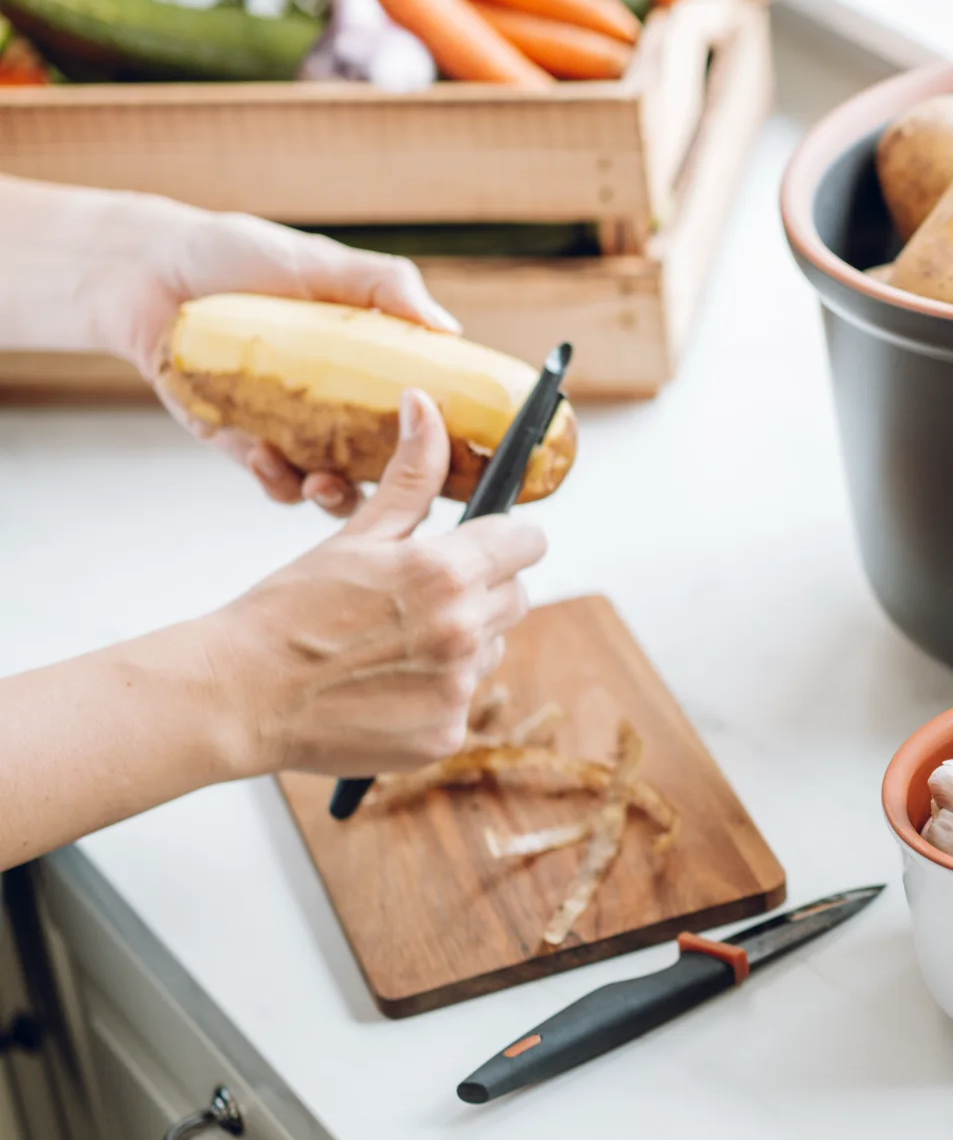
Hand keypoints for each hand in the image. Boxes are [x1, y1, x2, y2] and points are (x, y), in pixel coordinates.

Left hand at [123, 195, 462, 516]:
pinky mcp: (246, 443)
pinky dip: (276, 480)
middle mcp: (342, 404)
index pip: (426, 408)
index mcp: (371, 365)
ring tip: (321, 483)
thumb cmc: (236, 255)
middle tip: (400, 490)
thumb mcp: (321, 261)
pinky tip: (265, 456)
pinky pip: (274, 480)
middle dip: (402, 489)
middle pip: (392, 462)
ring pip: (334, 485)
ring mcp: (295, 428)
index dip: (451, 436)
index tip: (467, 454)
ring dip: (335, 495)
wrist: (148, 270)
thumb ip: (384, 286)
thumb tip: (447, 328)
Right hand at [201, 389, 545, 775]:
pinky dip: (436, 691)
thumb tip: (427, 406)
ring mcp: (457, 687)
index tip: (487, 542)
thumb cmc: (288, 610)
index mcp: (446, 572)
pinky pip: (464, 698)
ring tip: (392, 642)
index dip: (506, 539)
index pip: (527, 543)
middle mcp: (462, 630)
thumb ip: (410, 477)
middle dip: (481, 588)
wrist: (238, 696)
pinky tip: (385, 685)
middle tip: (421, 594)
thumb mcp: (355, 536)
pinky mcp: (446, 733)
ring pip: (492, 647)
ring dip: (461, 640)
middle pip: (516, 595)